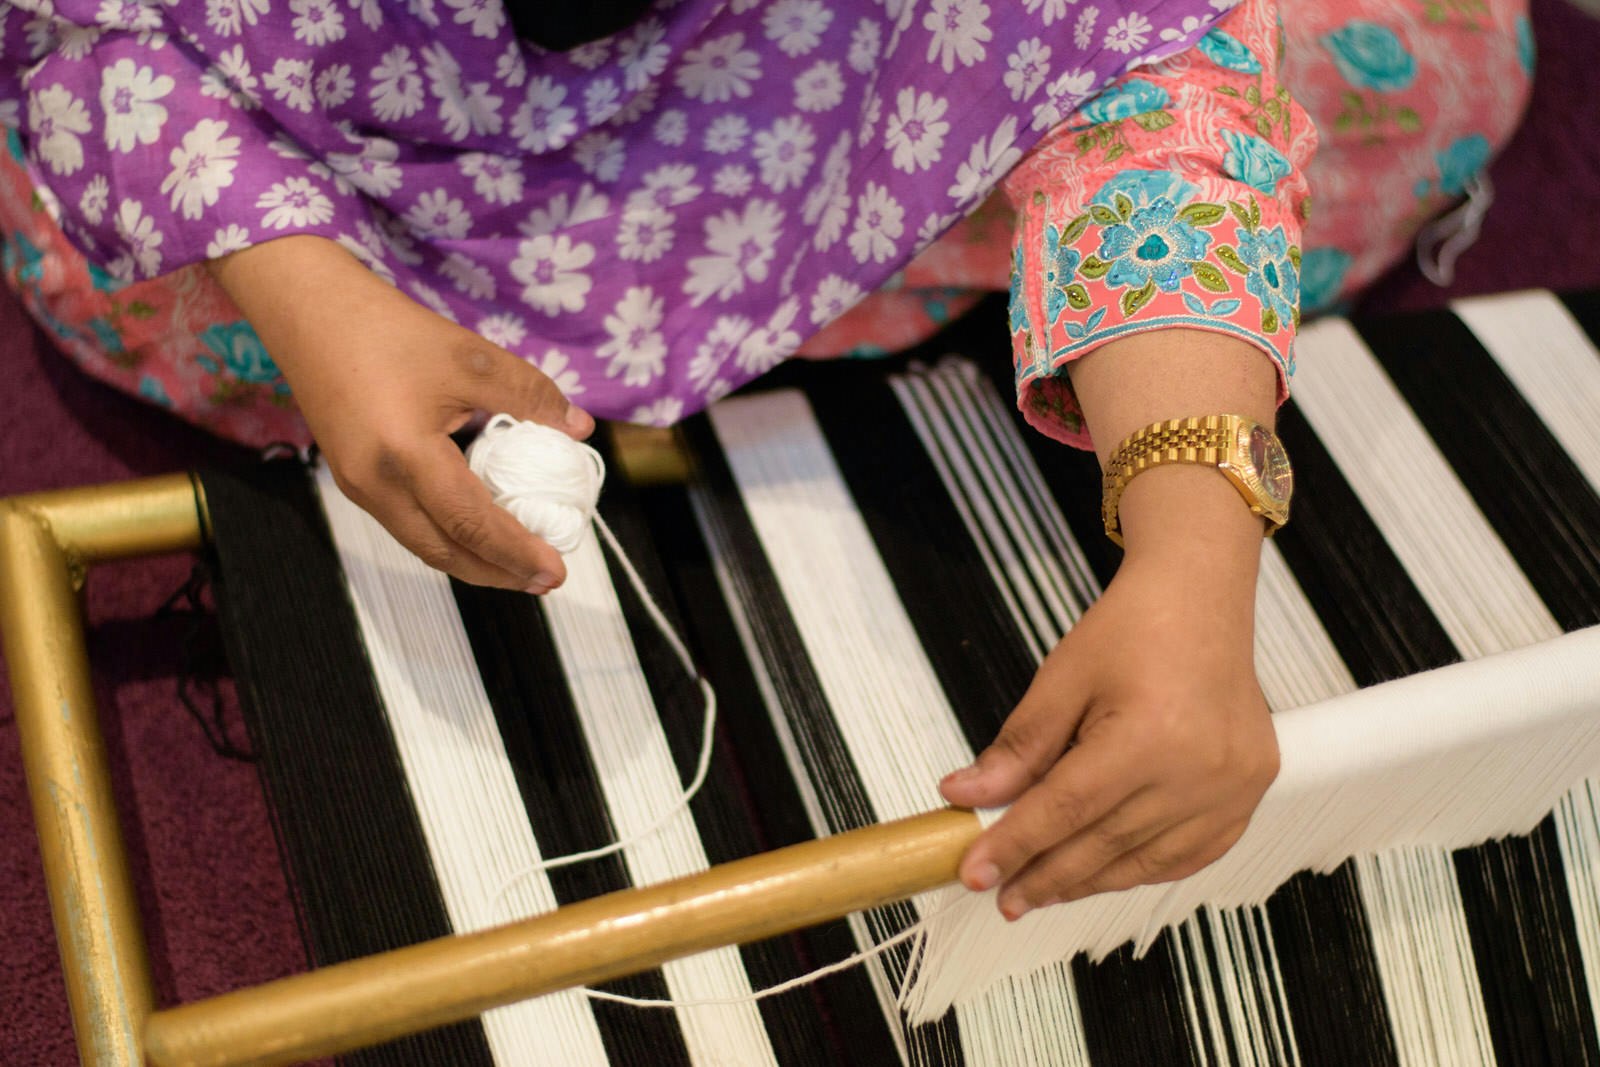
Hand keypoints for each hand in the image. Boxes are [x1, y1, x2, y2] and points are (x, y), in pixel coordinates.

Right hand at [211, 236, 592, 591]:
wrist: (308, 310)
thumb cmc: (387, 330)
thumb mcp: (469, 357)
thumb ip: (529, 394)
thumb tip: (579, 427)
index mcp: (404, 455)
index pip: (471, 523)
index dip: (516, 552)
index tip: (556, 571)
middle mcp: (374, 483)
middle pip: (444, 552)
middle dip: (498, 573)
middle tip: (545, 579)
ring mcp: (357, 486)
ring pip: (422, 544)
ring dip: (472, 560)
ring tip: (518, 564)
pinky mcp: (352, 479)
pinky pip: (407, 524)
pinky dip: (447, 537)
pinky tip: (477, 530)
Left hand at [939, 483, 1278, 917]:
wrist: (1200, 599)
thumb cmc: (1133, 630)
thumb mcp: (1061, 680)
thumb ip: (1018, 748)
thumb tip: (967, 795)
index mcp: (1148, 737)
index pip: (1065, 810)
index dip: (1015, 845)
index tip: (976, 871)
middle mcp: (1198, 771)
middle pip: (1103, 844)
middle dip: (1044, 875)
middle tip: (1001, 893)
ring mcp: (1231, 789)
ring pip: (1144, 861)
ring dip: (1087, 882)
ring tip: (1039, 889)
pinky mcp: (1249, 794)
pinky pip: (1189, 855)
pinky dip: (1141, 870)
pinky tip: (1102, 875)